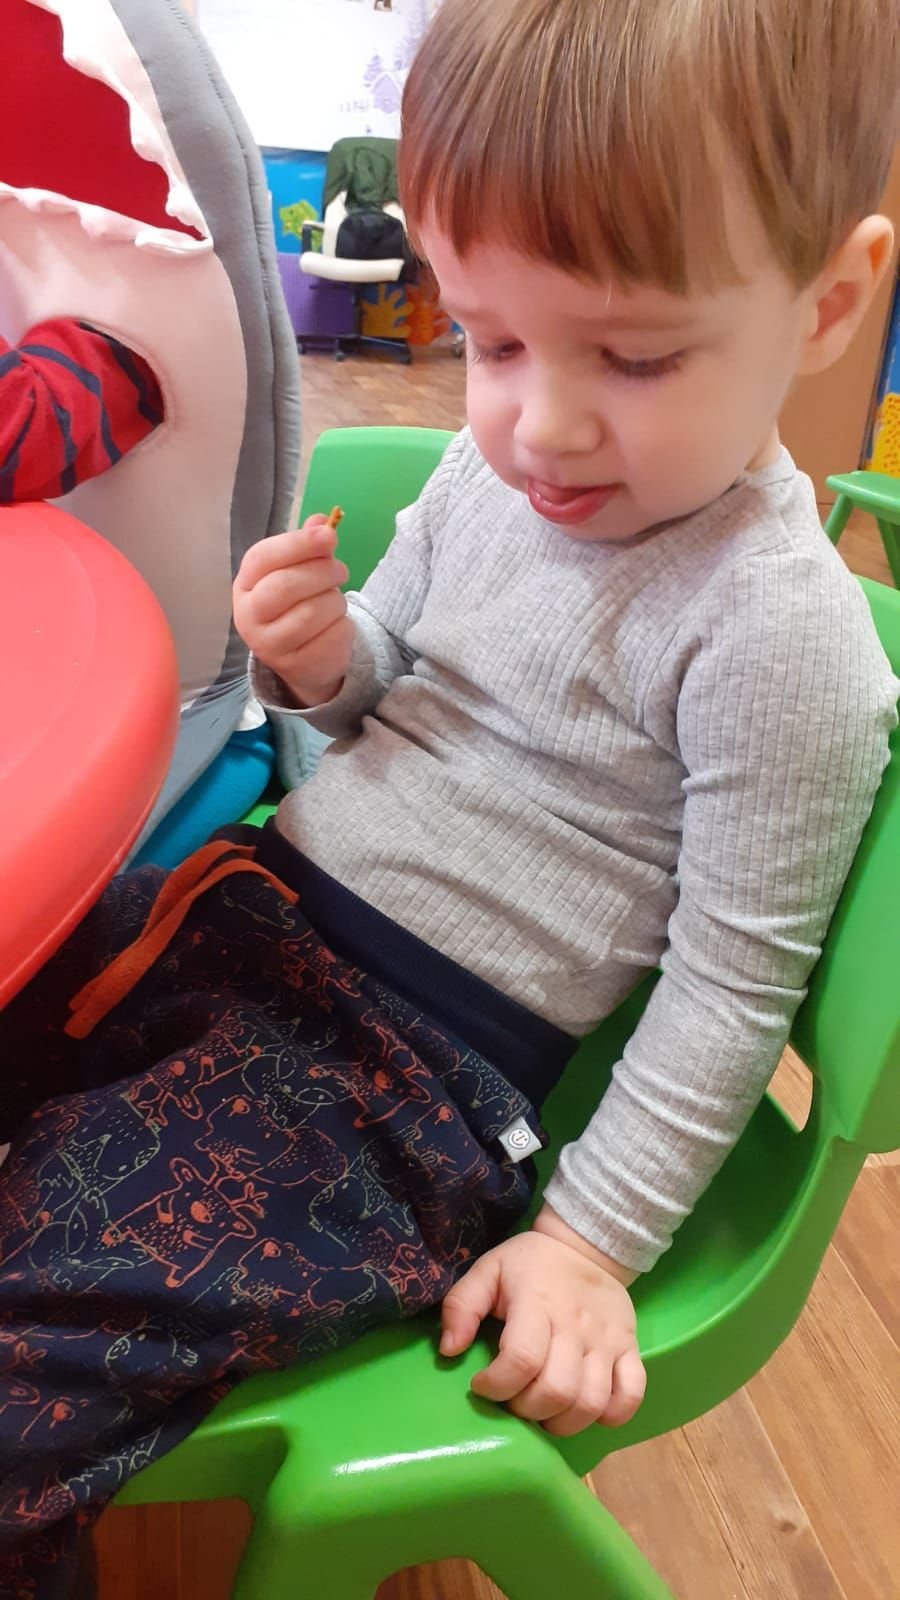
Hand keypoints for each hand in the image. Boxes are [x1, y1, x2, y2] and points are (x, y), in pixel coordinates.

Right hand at [233, 514, 353, 705]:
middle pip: (287, 585)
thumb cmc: (297, 605)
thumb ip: (308, 546)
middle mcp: (248, 616)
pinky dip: (344, 625)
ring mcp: (269, 646)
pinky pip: (333, 635)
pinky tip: (335, 626)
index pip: (263, 557)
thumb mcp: (298, 571)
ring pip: (314, 611)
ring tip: (335, 601)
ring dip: (336, 600)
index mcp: (245, 585)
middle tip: (341, 570)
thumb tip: (322, 522)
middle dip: (323, 571)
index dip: (298, 543)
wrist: (302, 658)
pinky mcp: (296, 666)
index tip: (329, 535)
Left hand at [439, 1204, 644, 1436]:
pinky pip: (630, 1395)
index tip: (481, 1385)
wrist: (586, 1245)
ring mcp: (608, 1341)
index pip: (522, 1360)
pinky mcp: (630, 1349)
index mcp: (537, 1304)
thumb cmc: (530, 1263)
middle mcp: (576, 1326)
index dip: (496, 1385)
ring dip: (562, 1421)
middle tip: (513, 1399)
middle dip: (526, 1409)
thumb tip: (448, 1350)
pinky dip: (611, 1415)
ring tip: (543, 1410)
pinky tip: (585, 1410)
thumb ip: (461, 1305)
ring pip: (592, 1402)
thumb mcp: (488, 1270)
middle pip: (557, 1391)